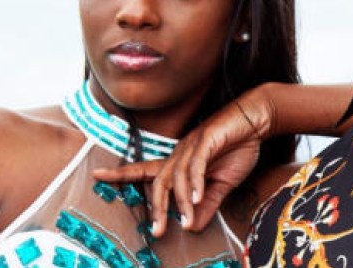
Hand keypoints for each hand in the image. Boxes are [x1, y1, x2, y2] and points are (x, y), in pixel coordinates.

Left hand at [92, 85, 273, 236]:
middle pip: (158, 181)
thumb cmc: (237, 147)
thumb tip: (192, 226)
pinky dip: (194, 183)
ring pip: (177, 177)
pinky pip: (195, 165)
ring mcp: (192, 146)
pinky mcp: (206, 141)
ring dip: (180, 202)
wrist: (256, 121)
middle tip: (158, 231)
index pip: (146, 170)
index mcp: (179, 162)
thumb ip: (206, 204)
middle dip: (155, 207)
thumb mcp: (221, 184)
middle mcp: (180, 153)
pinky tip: (197, 198)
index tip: (96, 176)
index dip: (122, 174)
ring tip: (186, 221)